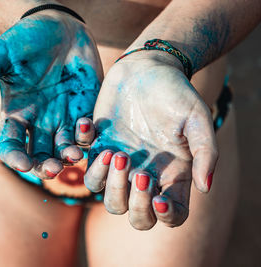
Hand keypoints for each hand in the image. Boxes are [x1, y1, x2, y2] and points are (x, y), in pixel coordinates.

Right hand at [0, 11, 101, 177]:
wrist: (59, 24)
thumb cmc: (25, 38)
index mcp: (16, 114)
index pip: (11, 146)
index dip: (15, 158)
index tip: (23, 163)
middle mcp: (39, 121)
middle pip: (40, 157)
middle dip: (46, 167)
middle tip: (53, 167)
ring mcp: (63, 117)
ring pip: (65, 151)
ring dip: (69, 157)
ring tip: (73, 153)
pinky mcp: (85, 109)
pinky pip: (88, 133)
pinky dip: (88, 136)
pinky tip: (85, 124)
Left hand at [84, 52, 217, 228]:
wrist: (147, 68)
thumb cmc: (175, 92)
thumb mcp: (197, 118)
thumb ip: (205, 151)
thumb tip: (205, 187)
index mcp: (172, 174)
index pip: (171, 214)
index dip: (166, 215)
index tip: (158, 198)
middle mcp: (144, 174)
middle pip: (133, 213)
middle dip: (132, 201)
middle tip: (137, 170)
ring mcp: (118, 162)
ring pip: (103, 194)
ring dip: (107, 181)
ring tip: (115, 152)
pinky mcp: (97, 145)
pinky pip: (82, 161)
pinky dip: (82, 147)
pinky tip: (91, 125)